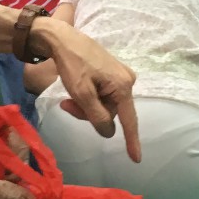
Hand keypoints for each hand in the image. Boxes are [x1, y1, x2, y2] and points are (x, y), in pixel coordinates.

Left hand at [39, 23, 140, 161]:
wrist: (62, 39)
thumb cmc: (73, 64)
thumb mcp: (82, 93)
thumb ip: (97, 116)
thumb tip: (108, 131)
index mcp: (123, 86)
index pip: (129, 120)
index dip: (132, 141)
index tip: (136, 159)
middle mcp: (127, 81)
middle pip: (111, 113)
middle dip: (89, 114)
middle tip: (67, 104)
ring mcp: (120, 76)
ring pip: (105, 105)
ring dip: (86, 105)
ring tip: (68, 96)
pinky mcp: (112, 73)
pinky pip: (103, 95)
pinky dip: (89, 97)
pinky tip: (76, 88)